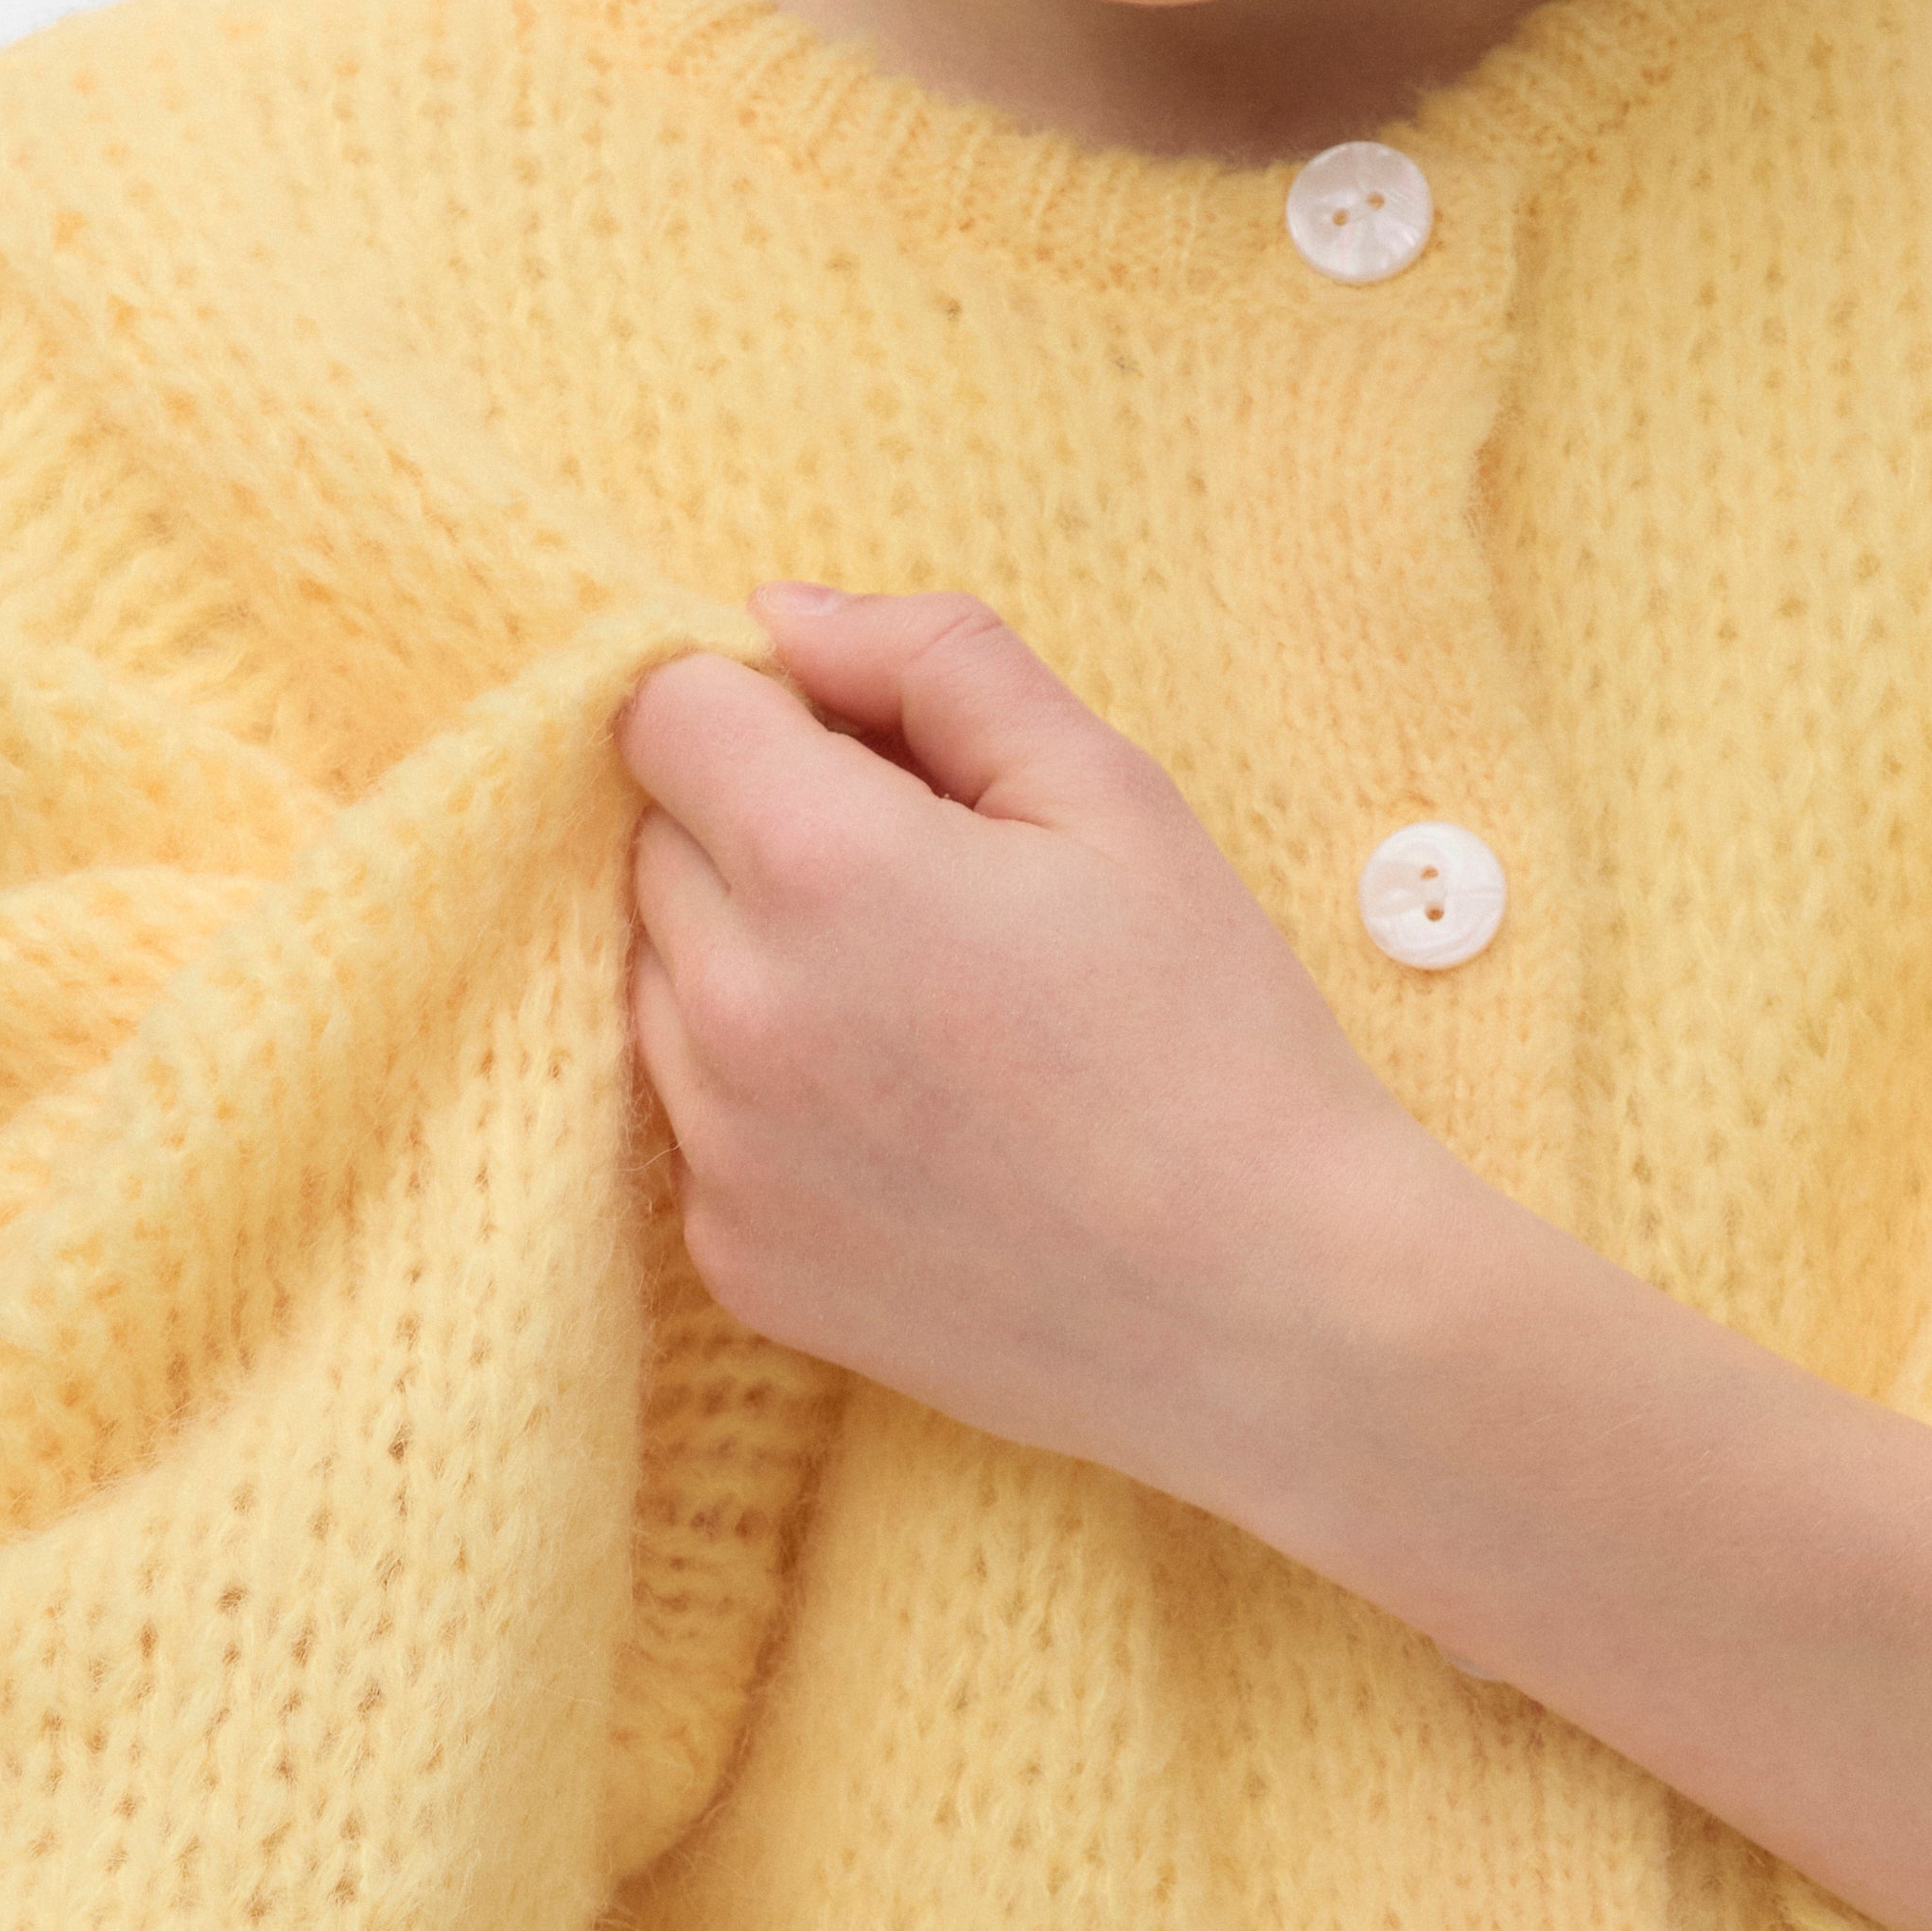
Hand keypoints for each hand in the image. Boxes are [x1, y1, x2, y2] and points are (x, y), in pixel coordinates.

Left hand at [616, 582, 1444, 1498]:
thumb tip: (783, 617)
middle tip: (938, 893)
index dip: (762, 709)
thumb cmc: (1218, 1040)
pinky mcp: (735, 1261)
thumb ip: (937, 663)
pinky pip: (699, 1124)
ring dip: (754, 964)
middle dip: (761, 831)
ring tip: (930, 1017)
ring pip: (662, 985)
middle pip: (656, 845)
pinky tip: (918, 1127)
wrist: (1275, 1313)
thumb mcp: (1115, 796)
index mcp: (819, 864)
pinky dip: (772, 1102)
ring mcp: (721, 1154)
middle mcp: (733, 1011)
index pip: (663, 714)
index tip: (865, 757)